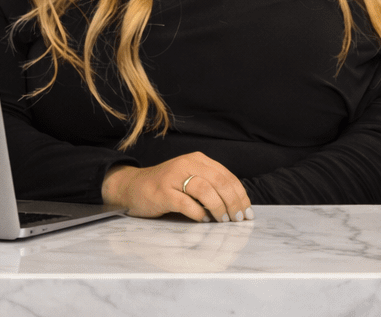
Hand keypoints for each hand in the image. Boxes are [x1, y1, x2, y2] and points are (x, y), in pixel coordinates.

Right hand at [101, 152, 253, 222]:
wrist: (133, 187)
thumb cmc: (166, 187)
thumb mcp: (190, 178)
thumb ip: (210, 185)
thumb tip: (236, 205)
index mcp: (197, 160)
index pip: (226, 175)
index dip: (240, 194)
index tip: (247, 211)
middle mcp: (186, 164)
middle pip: (219, 181)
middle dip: (233, 202)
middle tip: (238, 219)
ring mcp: (173, 177)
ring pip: (205, 190)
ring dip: (218, 207)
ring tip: (223, 220)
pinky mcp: (162, 192)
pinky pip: (185, 203)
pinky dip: (198, 213)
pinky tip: (203, 220)